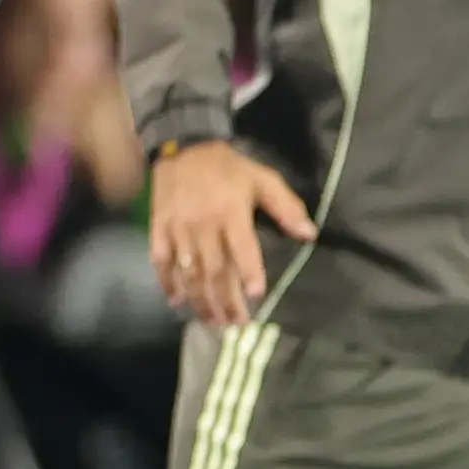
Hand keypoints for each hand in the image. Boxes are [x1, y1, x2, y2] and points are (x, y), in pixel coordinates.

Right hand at [149, 140, 315, 326]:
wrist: (184, 145)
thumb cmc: (229, 167)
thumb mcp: (262, 179)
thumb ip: (286, 207)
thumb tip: (309, 234)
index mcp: (231, 212)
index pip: (242, 248)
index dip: (248, 271)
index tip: (255, 295)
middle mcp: (203, 224)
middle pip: (214, 269)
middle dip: (226, 300)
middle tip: (237, 323)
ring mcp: (178, 228)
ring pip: (188, 271)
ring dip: (200, 299)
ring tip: (212, 320)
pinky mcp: (159, 227)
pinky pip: (160, 260)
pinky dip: (167, 282)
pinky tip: (175, 301)